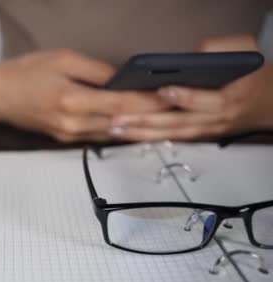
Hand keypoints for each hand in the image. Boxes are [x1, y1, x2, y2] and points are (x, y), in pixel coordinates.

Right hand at [0, 50, 166, 141]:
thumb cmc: (24, 72)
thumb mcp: (62, 59)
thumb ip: (96, 71)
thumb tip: (121, 80)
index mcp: (74, 101)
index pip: (123, 104)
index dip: (150, 102)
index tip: (172, 96)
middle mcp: (75, 124)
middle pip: (122, 123)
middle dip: (151, 117)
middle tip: (176, 110)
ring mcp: (69, 136)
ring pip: (112, 134)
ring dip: (137, 128)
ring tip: (161, 120)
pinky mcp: (64, 139)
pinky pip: (98, 137)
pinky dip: (117, 131)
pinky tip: (132, 126)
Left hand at [110, 35, 272, 140]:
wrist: (264, 103)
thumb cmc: (251, 76)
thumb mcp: (245, 53)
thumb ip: (221, 50)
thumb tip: (195, 53)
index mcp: (228, 99)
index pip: (205, 101)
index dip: (185, 97)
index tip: (163, 90)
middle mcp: (214, 119)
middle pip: (178, 122)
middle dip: (147, 121)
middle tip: (121, 117)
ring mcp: (203, 131)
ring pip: (169, 134)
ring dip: (141, 133)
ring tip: (115, 128)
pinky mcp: (194, 136)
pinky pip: (168, 138)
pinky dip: (146, 137)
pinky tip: (126, 133)